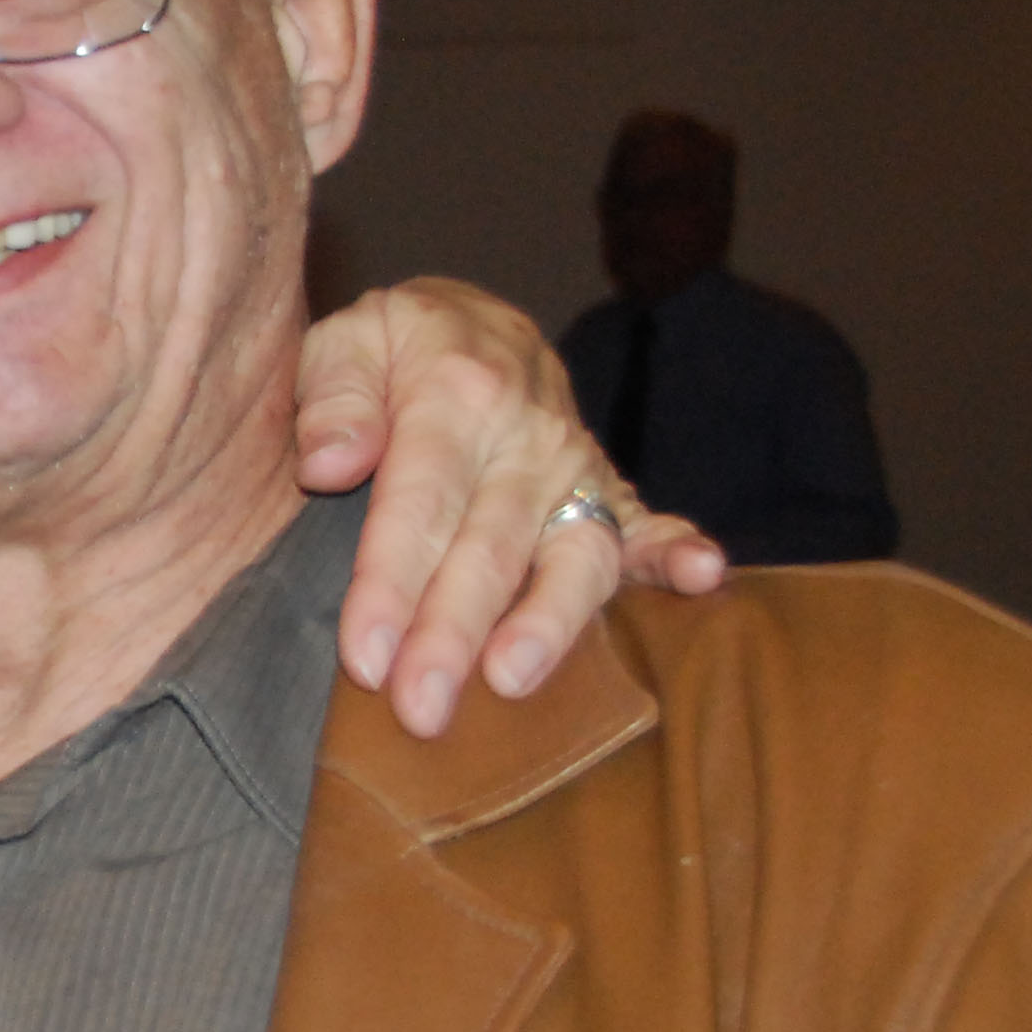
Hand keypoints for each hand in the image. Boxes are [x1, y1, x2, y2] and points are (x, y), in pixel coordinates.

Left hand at [297, 277, 726, 735]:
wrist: (471, 321)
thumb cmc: (393, 346)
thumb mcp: (345, 339)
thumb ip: (332, 395)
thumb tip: (329, 463)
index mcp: (453, 394)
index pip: (419, 502)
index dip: (389, 585)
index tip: (366, 658)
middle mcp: (526, 436)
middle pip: (491, 547)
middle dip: (453, 634)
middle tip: (421, 710)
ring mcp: (575, 467)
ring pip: (573, 553)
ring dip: (547, 623)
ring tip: (513, 682)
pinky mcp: (608, 489)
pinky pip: (649, 524)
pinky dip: (678, 552)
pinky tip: (701, 580)